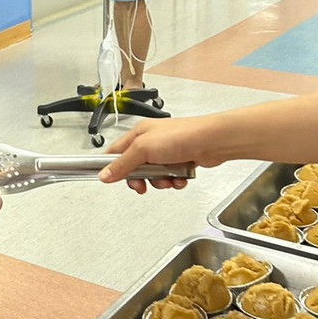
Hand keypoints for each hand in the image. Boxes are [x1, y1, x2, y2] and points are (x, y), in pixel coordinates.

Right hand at [98, 116, 225, 193]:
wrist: (212, 141)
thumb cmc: (182, 135)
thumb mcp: (143, 149)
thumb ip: (123, 163)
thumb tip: (105, 174)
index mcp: (138, 134)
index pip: (115, 152)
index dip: (111, 166)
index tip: (109, 179)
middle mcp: (151, 142)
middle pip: (134, 167)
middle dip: (140, 179)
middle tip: (143, 184)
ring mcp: (166, 152)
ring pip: (153, 175)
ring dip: (160, 181)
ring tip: (168, 178)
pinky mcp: (179, 161)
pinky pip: (169, 177)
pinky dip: (174, 181)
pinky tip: (180, 178)